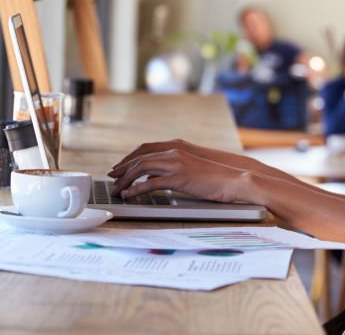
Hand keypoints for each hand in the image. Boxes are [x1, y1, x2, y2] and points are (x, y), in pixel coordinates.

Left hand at [109, 147, 255, 203]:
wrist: (234, 179)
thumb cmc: (214, 177)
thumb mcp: (191, 168)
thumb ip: (173, 169)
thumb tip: (154, 178)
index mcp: (176, 148)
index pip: (145, 149)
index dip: (129, 158)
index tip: (118, 167)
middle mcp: (174, 153)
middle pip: (139, 158)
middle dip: (122, 168)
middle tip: (111, 178)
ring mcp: (176, 164)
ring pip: (141, 168)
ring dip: (125, 179)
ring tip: (116, 189)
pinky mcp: (179, 178)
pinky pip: (151, 183)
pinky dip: (136, 189)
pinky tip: (128, 195)